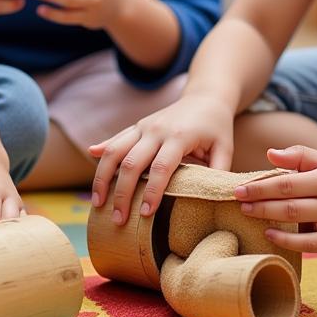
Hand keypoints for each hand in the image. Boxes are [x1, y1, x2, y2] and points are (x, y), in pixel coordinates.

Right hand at [88, 93, 235, 225]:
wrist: (206, 97)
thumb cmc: (217, 128)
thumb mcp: (224, 149)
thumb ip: (218, 173)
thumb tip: (216, 201)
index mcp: (178, 136)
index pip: (161, 168)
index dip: (151, 192)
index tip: (145, 214)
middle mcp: (156, 130)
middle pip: (131, 163)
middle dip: (121, 193)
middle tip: (118, 220)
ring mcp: (143, 126)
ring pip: (115, 150)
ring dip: (103, 177)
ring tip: (98, 202)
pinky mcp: (137, 126)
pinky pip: (116, 139)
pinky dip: (102, 150)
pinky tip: (91, 158)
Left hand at [232, 145, 316, 252]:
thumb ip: (299, 155)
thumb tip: (269, 154)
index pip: (286, 183)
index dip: (260, 187)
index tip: (238, 189)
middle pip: (288, 205)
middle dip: (259, 204)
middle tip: (236, 202)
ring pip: (297, 224)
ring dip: (268, 219)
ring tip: (248, 214)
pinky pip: (311, 246)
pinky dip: (288, 242)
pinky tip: (270, 234)